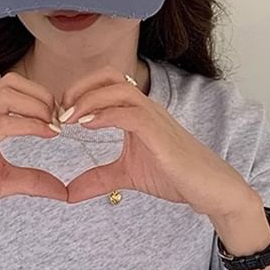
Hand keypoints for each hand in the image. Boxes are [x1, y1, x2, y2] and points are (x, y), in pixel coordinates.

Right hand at [0, 72, 66, 235]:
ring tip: (54, 127)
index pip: (10, 88)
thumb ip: (31, 180)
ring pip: (7, 95)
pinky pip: (3, 124)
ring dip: (38, 106)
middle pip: (10, 82)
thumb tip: (62, 190)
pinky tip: (47, 135)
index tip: (57, 121)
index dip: (39, 97)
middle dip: (42, 95)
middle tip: (59, 120)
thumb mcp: (1, 182)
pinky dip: (30, 125)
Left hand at [59, 65, 259, 216]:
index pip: (106, 84)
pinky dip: (106, 115)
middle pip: (110, 76)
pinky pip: (131, 114)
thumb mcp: (126, 176)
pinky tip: (87, 127)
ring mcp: (155, 118)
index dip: (80, 91)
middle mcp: (147, 108)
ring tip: (67, 118)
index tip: (59, 113)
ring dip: (89, 99)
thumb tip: (68, 193)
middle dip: (80, 87)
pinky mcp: (161, 134)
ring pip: (120, 90)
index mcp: (138, 112)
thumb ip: (98, 179)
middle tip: (59, 110)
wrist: (210, 189)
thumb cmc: (176, 176)